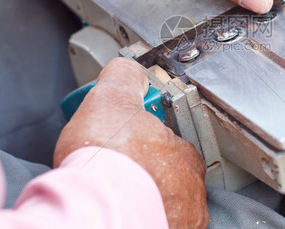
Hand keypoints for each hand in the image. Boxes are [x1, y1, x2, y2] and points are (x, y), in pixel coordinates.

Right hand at [54, 58, 208, 227]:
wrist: (94, 212)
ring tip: (119, 196)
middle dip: (149, 174)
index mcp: (183, 155)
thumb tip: (130, 70)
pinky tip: (123, 214)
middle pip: (171, 178)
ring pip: (167, 206)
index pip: (175, 143)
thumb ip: (124, 78)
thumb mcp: (111, 98)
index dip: (150, 141)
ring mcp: (180, 221)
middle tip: (121, 173)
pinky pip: (158, 224)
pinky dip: (143, 220)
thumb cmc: (105, 160)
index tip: (129, 145)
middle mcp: (190, 192)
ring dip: (147, 200)